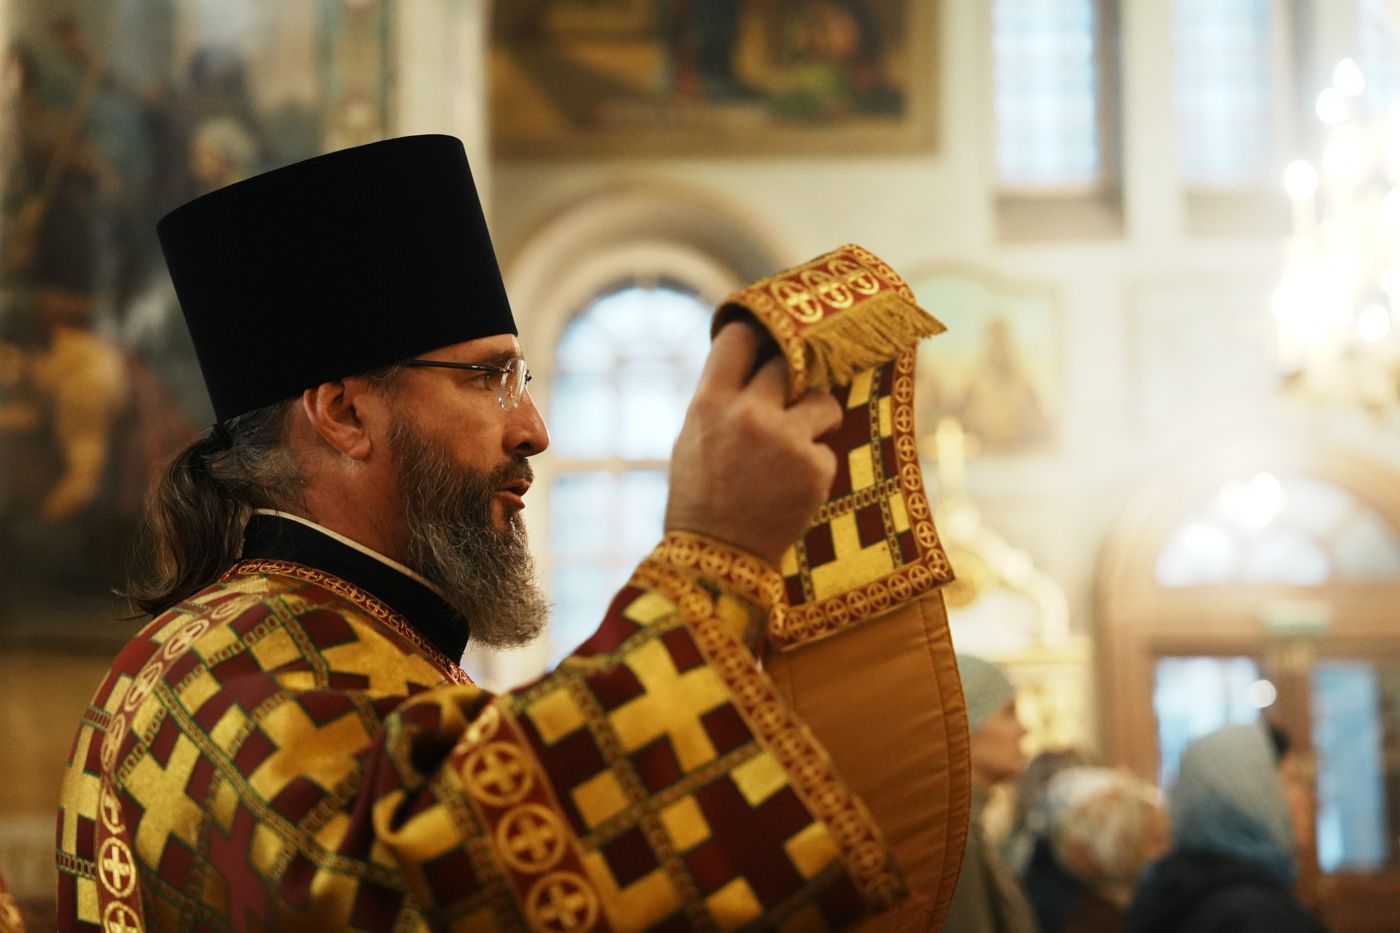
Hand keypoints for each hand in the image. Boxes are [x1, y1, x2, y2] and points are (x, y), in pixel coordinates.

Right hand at [665, 322, 842, 565]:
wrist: (718, 557)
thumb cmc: (701, 496)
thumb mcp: (693, 438)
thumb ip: (723, 398)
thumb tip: (757, 361)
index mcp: (710, 404)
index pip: (739, 339)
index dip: (757, 333)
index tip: (769, 337)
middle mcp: (748, 415)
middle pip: (788, 363)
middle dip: (793, 377)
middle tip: (792, 391)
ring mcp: (786, 441)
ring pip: (823, 402)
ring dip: (816, 419)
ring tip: (793, 448)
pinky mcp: (815, 469)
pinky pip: (825, 449)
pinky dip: (814, 466)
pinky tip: (791, 487)